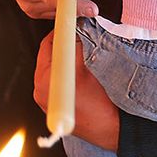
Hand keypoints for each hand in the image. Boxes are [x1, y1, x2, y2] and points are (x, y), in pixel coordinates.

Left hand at [34, 31, 119, 151]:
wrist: (116, 130)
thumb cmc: (103, 101)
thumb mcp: (89, 64)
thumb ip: (77, 45)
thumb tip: (76, 32)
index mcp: (45, 81)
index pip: (47, 47)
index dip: (60, 34)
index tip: (70, 26)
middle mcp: (41, 93)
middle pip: (49, 59)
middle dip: (63, 47)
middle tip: (78, 38)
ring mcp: (47, 103)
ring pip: (56, 71)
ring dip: (67, 61)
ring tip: (83, 56)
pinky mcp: (57, 109)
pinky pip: (61, 84)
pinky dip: (69, 76)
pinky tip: (83, 73)